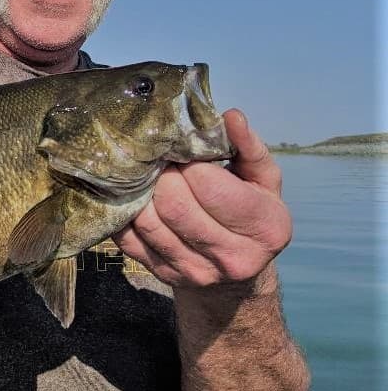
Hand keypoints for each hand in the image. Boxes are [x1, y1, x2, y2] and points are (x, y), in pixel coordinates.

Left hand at [113, 109, 290, 289]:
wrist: (235, 274)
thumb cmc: (249, 209)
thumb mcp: (261, 179)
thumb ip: (248, 147)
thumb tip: (232, 116)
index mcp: (265, 228)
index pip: (212, 188)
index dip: (189, 163)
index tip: (181, 150)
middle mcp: (233, 258)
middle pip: (176, 206)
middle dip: (162, 175)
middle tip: (159, 159)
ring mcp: (196, 272)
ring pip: (149, 223)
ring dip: (140, 192)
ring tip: (146, 174)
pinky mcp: (164, 275)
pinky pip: (129, 239)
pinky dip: (124, 213)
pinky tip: (132, 196)